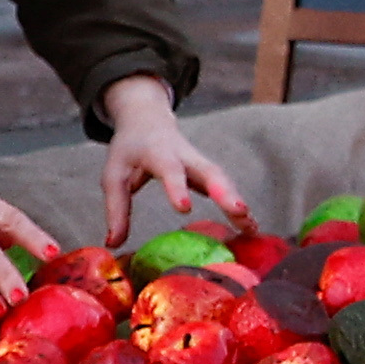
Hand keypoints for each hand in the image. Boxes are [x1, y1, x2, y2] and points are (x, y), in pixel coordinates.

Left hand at [99, 77, 256, 251]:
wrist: (147, 120)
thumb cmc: (130, 149)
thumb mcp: (114, 175)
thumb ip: (116, 208)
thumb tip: (113, 243)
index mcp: (159, 153)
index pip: (170, 169)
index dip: (177, 187)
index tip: (184, 208)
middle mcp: (186, 156)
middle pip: (209, 171)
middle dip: (225, 191)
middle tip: (239, 212)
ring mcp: (200, 162)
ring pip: (223, 180)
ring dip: (237, 202)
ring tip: (251, 227)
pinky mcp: (208, 172)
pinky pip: (226, 187)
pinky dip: (238, 206)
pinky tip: (250, 227)